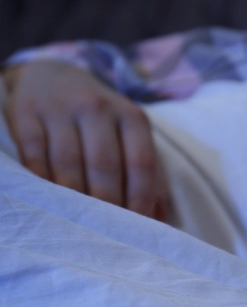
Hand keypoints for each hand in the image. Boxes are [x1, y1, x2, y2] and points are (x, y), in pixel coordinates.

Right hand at [3, 60, 167, 218]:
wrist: (52, 76)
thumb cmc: (100, 120)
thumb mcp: (130, 135)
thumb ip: (148, 174)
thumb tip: (159, 219)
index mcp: (131, 116)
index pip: (141, 164)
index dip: (140, 200)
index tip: (137, 227)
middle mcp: (98, 108)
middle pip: (105, 167)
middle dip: (106, 205)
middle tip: (105, 231)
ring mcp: (60, 109)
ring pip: (68, 164)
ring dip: (73, 198)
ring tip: (78, 222)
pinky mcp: (26, 113)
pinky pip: (34, 155)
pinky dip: (42, 181)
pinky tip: (49, 199)